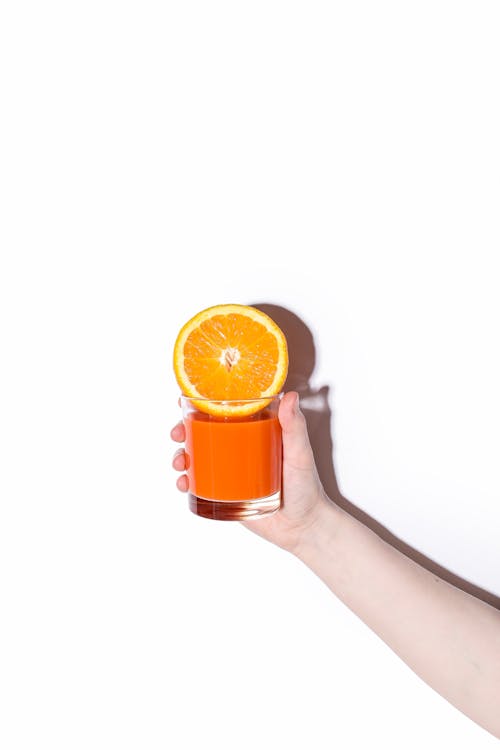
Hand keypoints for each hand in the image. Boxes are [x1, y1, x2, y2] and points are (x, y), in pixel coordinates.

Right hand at [170, 391, 332, 553]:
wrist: (303, 528)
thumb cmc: (307, 487)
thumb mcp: (300, 454)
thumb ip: (295, 427)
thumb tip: (291, 396)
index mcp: (254, 432)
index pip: (226, 412)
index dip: (204, 404)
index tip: (188, 398)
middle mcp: (239, 448)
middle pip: (203, 433)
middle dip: (183, 430)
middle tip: (178, 433)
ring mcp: (230, 471)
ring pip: (197, 458)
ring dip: (180, 456)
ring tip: (180, 463)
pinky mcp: (225, 494)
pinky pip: (200, 485)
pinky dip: (186, 482)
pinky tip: (184, 483)